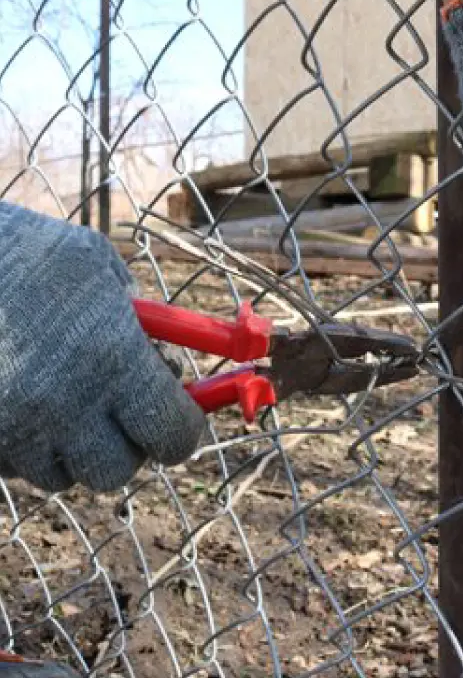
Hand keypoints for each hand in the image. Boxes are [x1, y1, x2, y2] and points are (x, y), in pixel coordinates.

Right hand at [0, 203, 206, 492]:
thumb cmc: (17, 248)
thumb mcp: (93, 265)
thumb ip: (140, 320)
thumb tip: (165, 364)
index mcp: (110, 360)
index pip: (173, 435)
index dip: (182, 430)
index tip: (179, 417)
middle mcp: (63, 407)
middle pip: (118, 471)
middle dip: (127, 444)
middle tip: (120, 411)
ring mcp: (9, 430)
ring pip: (63, 476)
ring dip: (72, 448)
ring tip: (59, 395)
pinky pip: (14, 468)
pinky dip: (25, 447)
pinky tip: (17, 401)